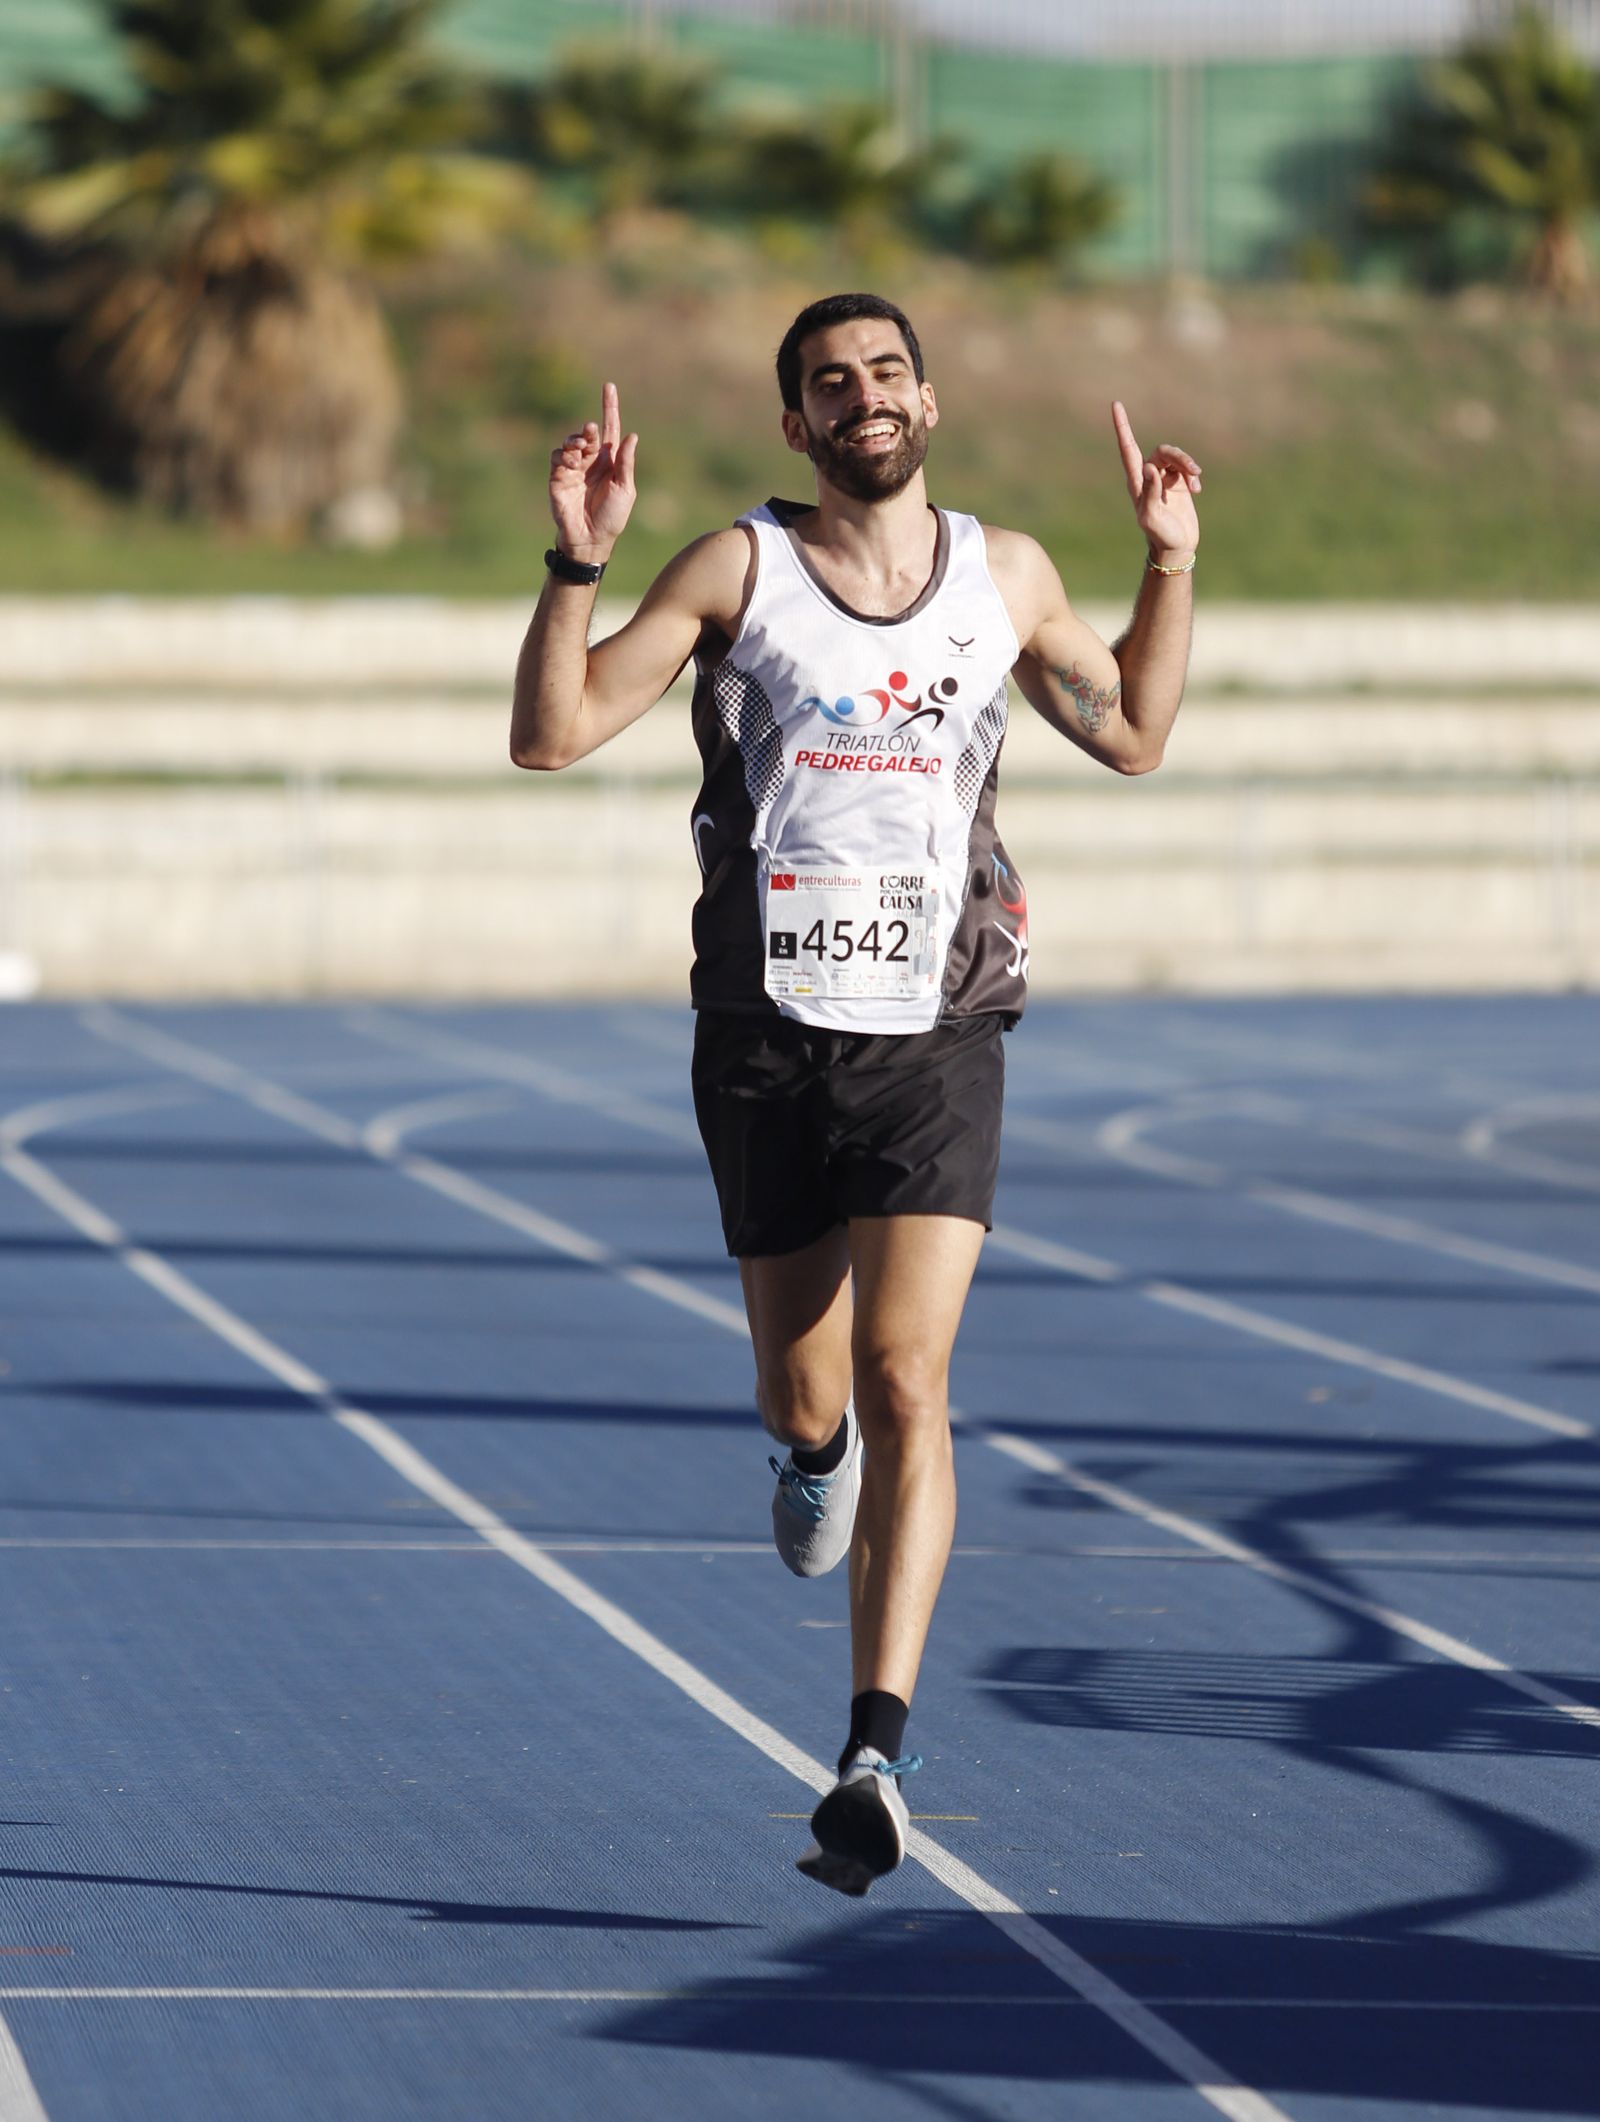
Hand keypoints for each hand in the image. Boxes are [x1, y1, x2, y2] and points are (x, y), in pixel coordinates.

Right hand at [549, 380, 638, 559]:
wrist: (590, 539)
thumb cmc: (612, 518)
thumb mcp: (625, 490)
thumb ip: (626, 463)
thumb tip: (632, 435)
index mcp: (610, 462)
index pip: (610, 430)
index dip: (609, 408)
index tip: (609, 386)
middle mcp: (591, 462)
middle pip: (587, 434)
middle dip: (588, 430)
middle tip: (590, 434)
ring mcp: (573, 469)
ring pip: (570, 442)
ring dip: (574, 441)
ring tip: (579, 451)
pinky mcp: (558, 477)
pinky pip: (557, 456)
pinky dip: (563, 455)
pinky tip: (570, 463)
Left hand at [1112, 400, 1200, 559]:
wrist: (1175, 547)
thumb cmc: (1160, 535)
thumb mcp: (1152, 517)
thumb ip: (1150, 492)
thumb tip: (1149, 467)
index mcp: (1136, 482)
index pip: (1127, 449)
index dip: (1122, 427)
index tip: (1115, 404)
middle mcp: (1148, 476)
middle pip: (1162, 452)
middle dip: (1180, 457)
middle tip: (1194, 471)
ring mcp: (1163, 479)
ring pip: (1176, 458)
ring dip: (1188, 466)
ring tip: (1197, 482)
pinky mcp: (1177, 483)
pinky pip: (1185, 469)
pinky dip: (1192, 476)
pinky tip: (1197, 490)